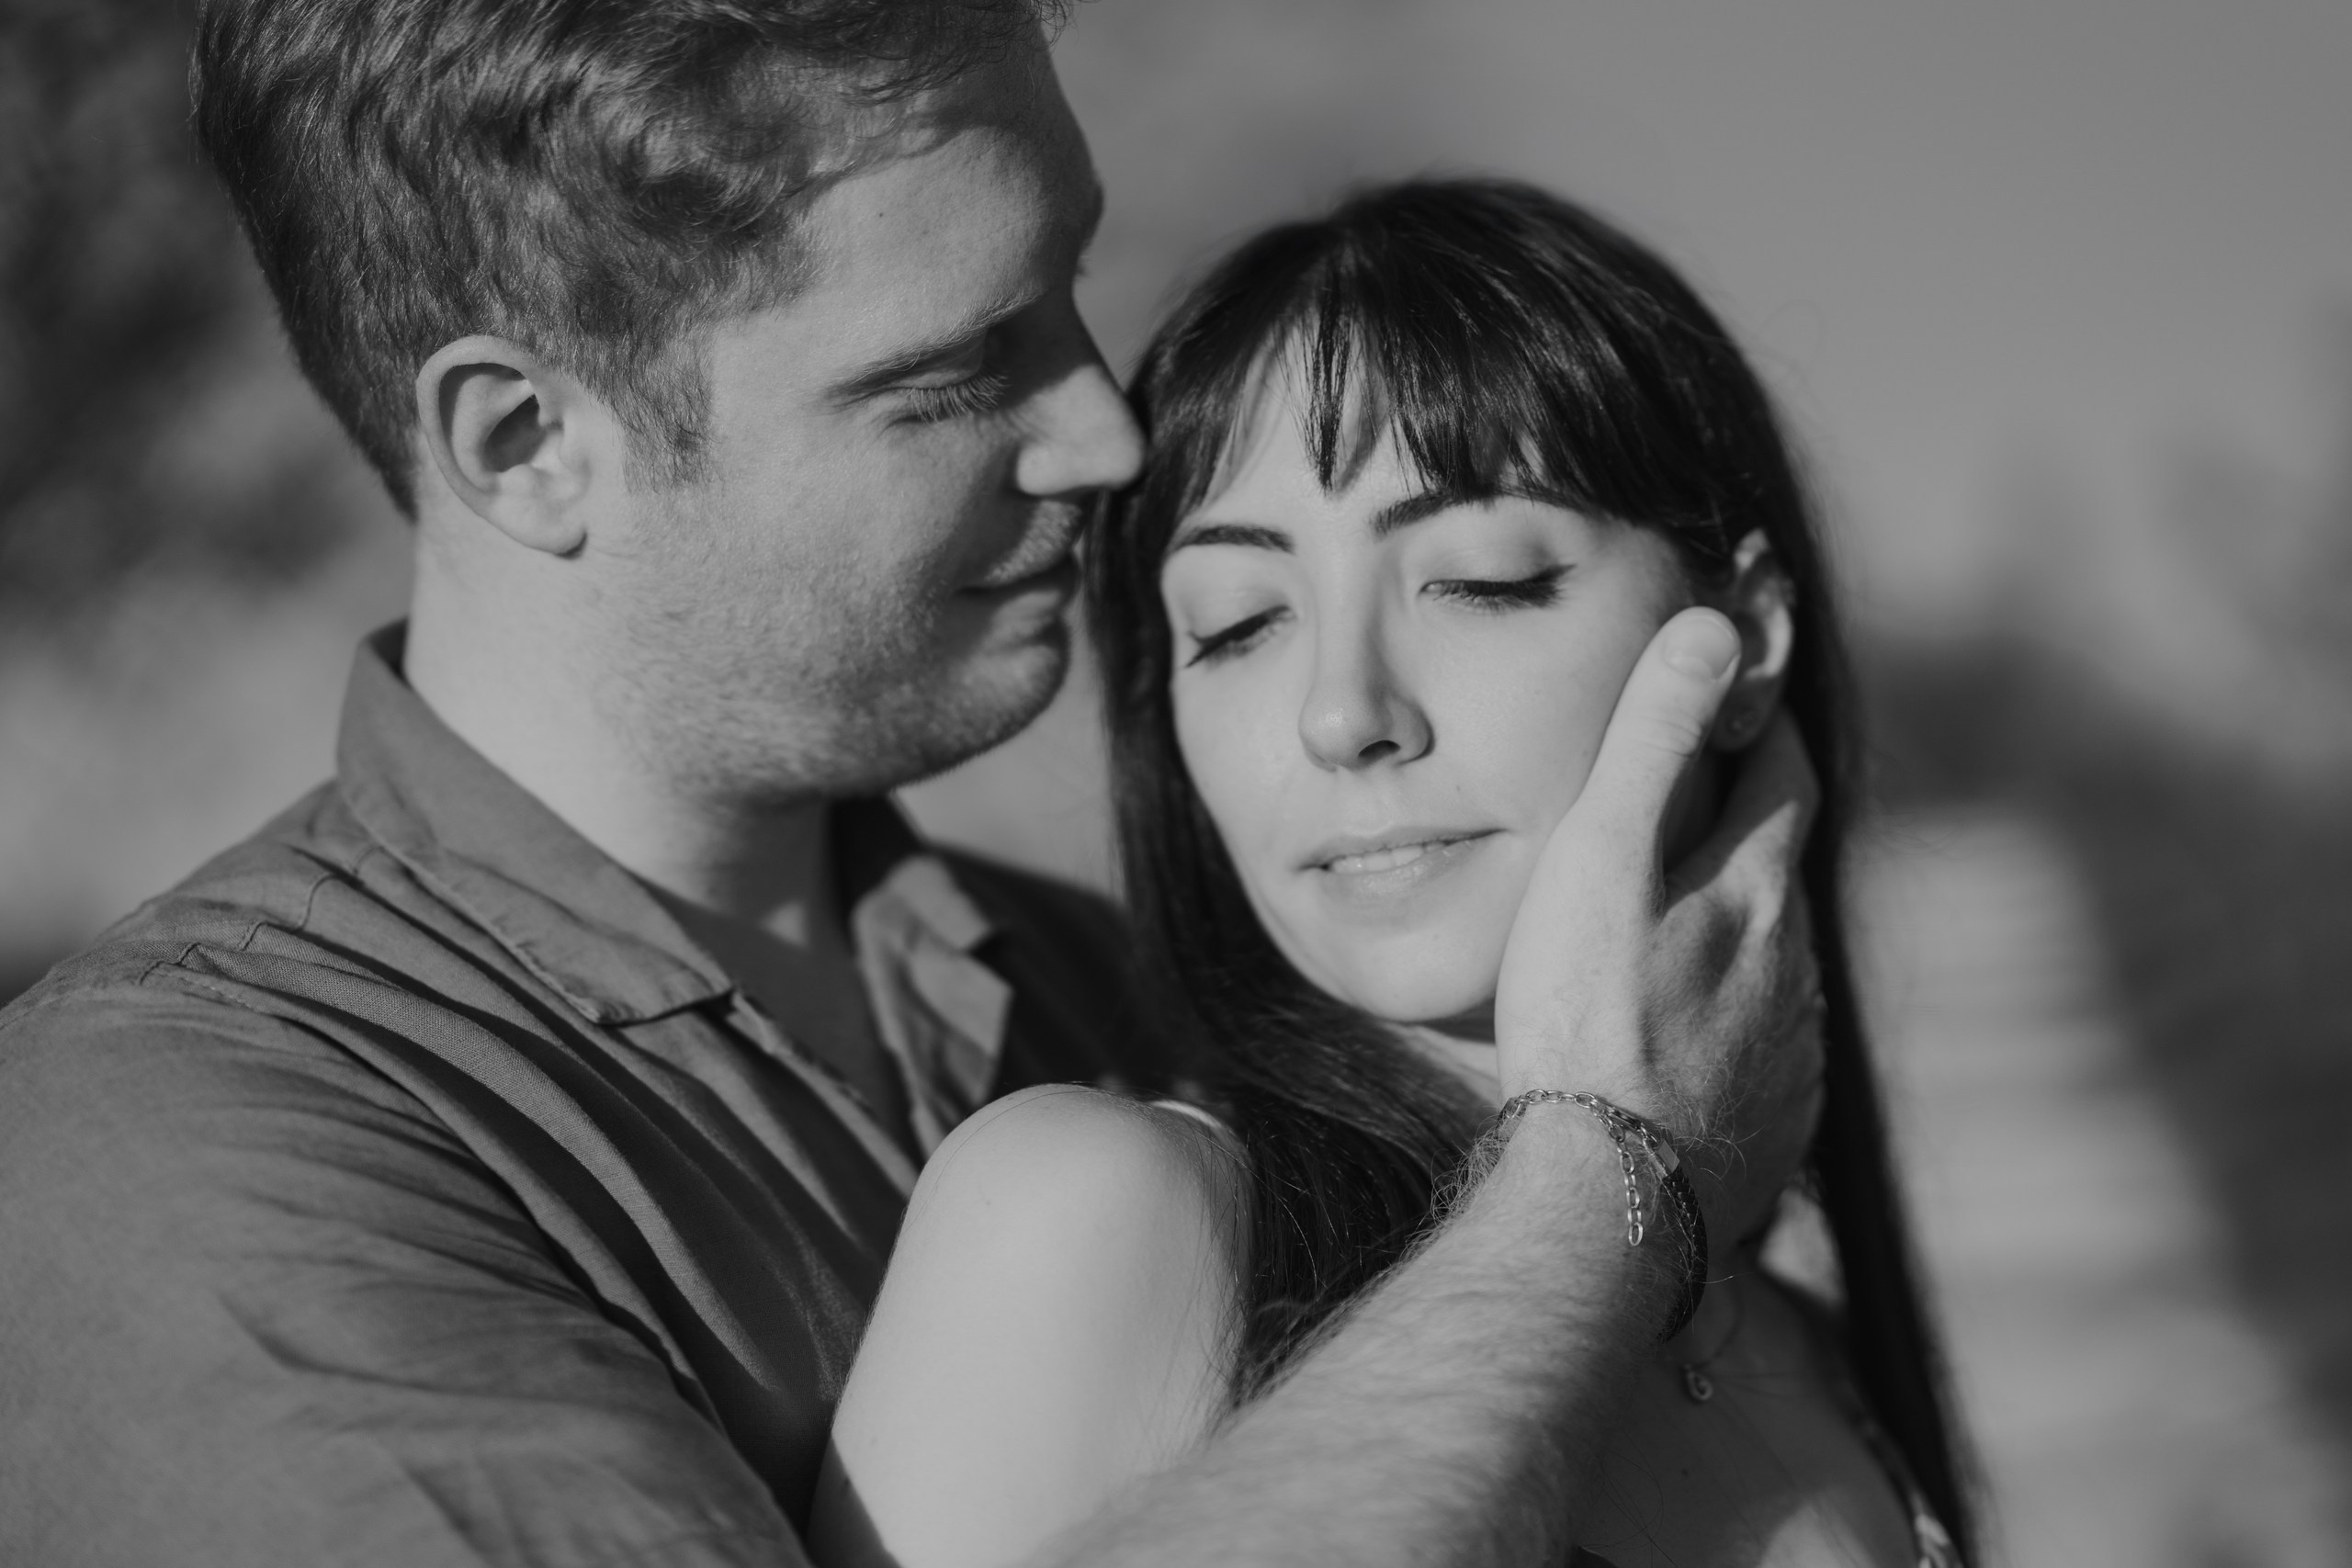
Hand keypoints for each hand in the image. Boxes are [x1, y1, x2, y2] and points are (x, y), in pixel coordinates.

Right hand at [1492, 608, 1824, 1248]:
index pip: (1784, 771)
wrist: (1612, 1199)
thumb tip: (1711, 628)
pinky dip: (1732, 1019)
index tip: (1736, 692)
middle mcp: (1798, 964)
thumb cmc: (1586, 1023)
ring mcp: (1796, 1048)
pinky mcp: (1781, 1119)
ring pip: (1777, 959)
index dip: (1760, 722)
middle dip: (1746, 828)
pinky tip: (1682, 1037)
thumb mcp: (1598, 861)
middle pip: (1784, 866)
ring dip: (1739, 931)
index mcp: (1759, 888)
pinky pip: (1768, 1043)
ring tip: (1673, 928)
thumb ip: (1649, 744)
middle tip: (1690, 809)